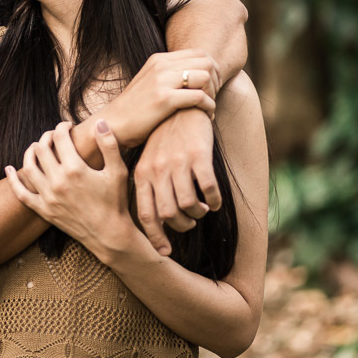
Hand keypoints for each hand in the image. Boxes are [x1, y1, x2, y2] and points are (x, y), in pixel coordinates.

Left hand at [4, 120, 135, 257]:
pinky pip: (21, 194)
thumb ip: (109, 144)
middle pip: (42, 149)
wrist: (109, 234)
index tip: (68, 126)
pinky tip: (9, 169)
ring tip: (38, 146)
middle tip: (55, 135)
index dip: (63, 127)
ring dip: (30, 152)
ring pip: (29, 167)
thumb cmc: (115, 201)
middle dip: (47, 136)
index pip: (60, 137)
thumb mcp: (117, 171)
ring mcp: (48, 197)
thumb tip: (99, 122)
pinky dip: (13, 180)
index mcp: (75, 169)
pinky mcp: (44, 210)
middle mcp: (57, 181)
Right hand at [100, 49, 219, 147]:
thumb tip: (194, 76)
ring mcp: (162, 80)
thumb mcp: (150, 83)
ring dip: (213, 93)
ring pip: (205, 76)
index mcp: (159, 59)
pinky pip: (199, 97)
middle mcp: (161, 65)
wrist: (113, 124)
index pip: (199, 53)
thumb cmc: (134, 110)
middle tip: (213, 97)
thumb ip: (169, 75)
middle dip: (216, 80)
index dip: (212, 68)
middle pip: (206, 62)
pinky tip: (207, 115)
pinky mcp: (164, 98)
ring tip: (209, 107)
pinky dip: (209, 107)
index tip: (212, 86)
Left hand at [134, 108, 219, 254]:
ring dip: (199, 215)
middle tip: (190, 224)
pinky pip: (208, 190)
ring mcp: (178, 163)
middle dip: (182, 227)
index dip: (156, 237)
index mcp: (142, 173)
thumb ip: (149, 184)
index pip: (145, 213)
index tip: (165, 252)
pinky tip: (215, 201)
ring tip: (202, 210)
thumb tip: (156, 218)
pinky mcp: (198, 156)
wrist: (183, 104)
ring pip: (189, 205)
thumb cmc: (166, 137)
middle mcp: (157, 170)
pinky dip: (214, 202)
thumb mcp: (149, 158)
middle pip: (168, 214)